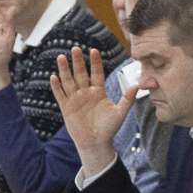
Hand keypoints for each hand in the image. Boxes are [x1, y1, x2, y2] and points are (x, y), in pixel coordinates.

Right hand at [51, 46, 135, 178]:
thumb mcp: (120, 113)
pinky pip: (61, 95)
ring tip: (62, 57)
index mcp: (99, 92)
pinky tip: (54, 77)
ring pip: (69, 81)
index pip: (97, 73)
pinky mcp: (66, 108)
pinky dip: (57, 87)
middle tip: (75, 48)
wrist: (96, 143)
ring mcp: (75, 99)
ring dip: (65, 70)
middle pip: (81, 74)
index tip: (94, 51)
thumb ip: (128, 100)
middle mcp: (86, 93)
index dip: (95, 63)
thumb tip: (138, 86)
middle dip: (78, 62)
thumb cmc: (109, 129)